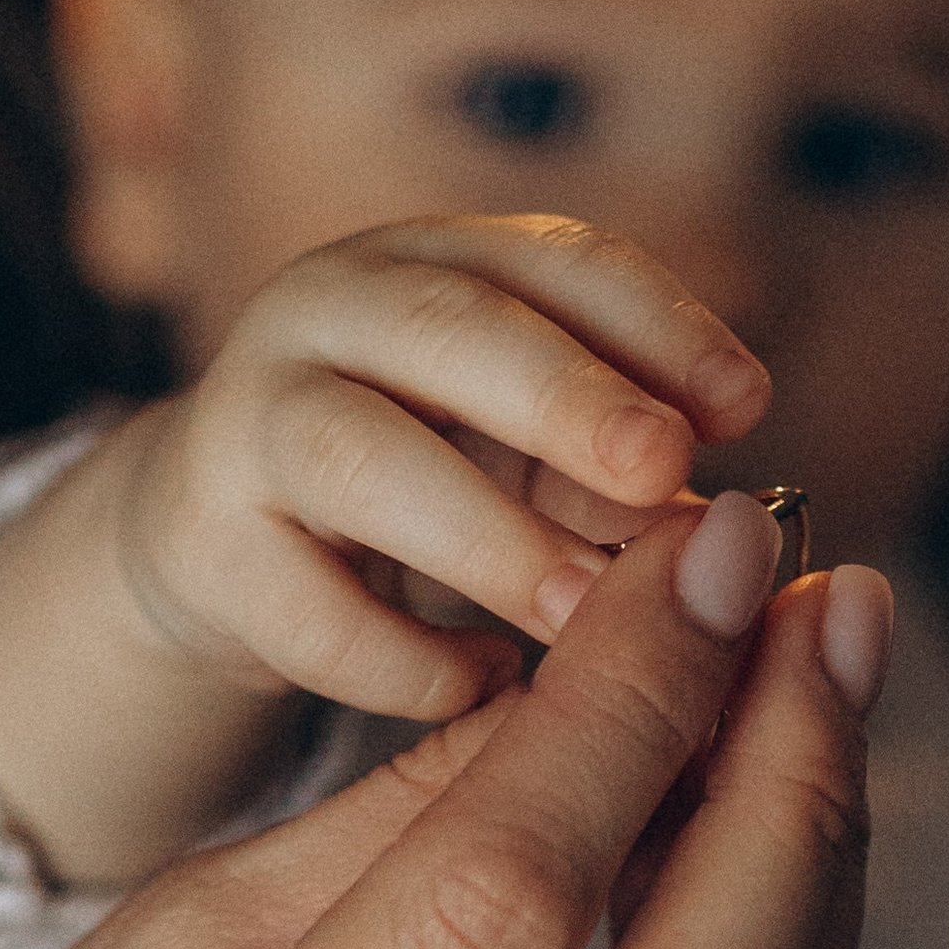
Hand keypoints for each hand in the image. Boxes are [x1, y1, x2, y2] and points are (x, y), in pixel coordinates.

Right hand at [0, 213, 770, 884]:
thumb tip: (725, 537)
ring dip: (484, 537)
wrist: (218, 537)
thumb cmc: (423, 481)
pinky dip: (395, 653)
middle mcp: (334, 310)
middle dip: (568, 399)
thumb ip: (620, 475)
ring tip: (581, 617)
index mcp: (442, 262)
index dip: (657, 327)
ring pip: (357, 454)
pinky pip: (295, 599)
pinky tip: (475, 686)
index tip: (748, 409)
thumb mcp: (528, 454)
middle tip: (664, 475)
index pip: (560, 264)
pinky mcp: (200, 537)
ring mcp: (250, 415)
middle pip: (451, 327)